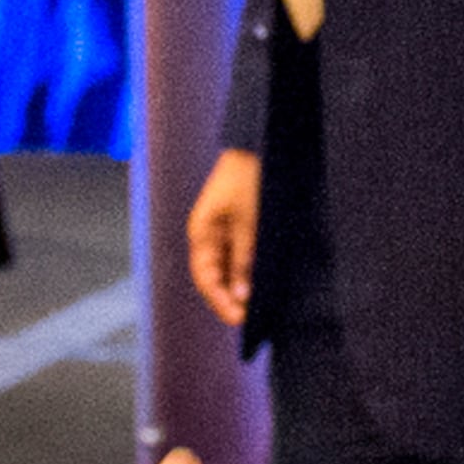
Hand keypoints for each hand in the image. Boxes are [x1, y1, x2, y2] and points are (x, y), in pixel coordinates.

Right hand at [184, 150, 260, 327]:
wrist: (256, 144)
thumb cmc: (248, 179)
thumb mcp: (249, 222)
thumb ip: (244, 259)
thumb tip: (241, 295)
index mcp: (202, 233)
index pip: (206, 278)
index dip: (220, 301)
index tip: (238, 319)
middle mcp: (208, 235)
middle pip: (215, 277)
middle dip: (230, 299)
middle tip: (250, 319)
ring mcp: (223, 230)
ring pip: (228, 269)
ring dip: (240, 286)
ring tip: (257, 305)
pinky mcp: (238, 225)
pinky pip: (239, 255)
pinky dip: (248, 270)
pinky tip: (260, 282)